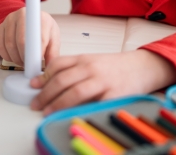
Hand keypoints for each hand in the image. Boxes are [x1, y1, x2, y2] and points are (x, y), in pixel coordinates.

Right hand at [0, 7, 59, 66]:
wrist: (32, 20)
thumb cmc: (44, 29)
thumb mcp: (54, 39)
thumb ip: (53, 53)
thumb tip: (50, 67)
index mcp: (41, 17)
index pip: (38, 37)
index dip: (36, 54)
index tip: (35, 63)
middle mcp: (24, 14)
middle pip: (21, 41)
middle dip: (24, 58)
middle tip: (28, 66)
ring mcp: (10, 19)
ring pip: (9, 44)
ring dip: (15, 58)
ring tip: (22, 62)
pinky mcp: (1, 26)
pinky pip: (0, 44)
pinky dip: (5, 55)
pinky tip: (12, 57)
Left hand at [30, 50, 175, 114]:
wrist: (142, 67)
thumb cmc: (114, 67)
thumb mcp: (92, 61)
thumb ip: (73, 69)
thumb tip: (48, 81)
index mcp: (84, 59)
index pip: (58, 64)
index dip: (43, 76)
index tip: (33, 85)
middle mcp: (91, 68)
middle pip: (62, 80)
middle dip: (45, 94)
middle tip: (36, 104)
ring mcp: (103, 82)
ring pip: (75, 93)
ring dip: (58, 104)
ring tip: (47, 112)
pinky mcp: (114, 96)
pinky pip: (94, 105)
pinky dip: (81, 111)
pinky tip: (71, 116)